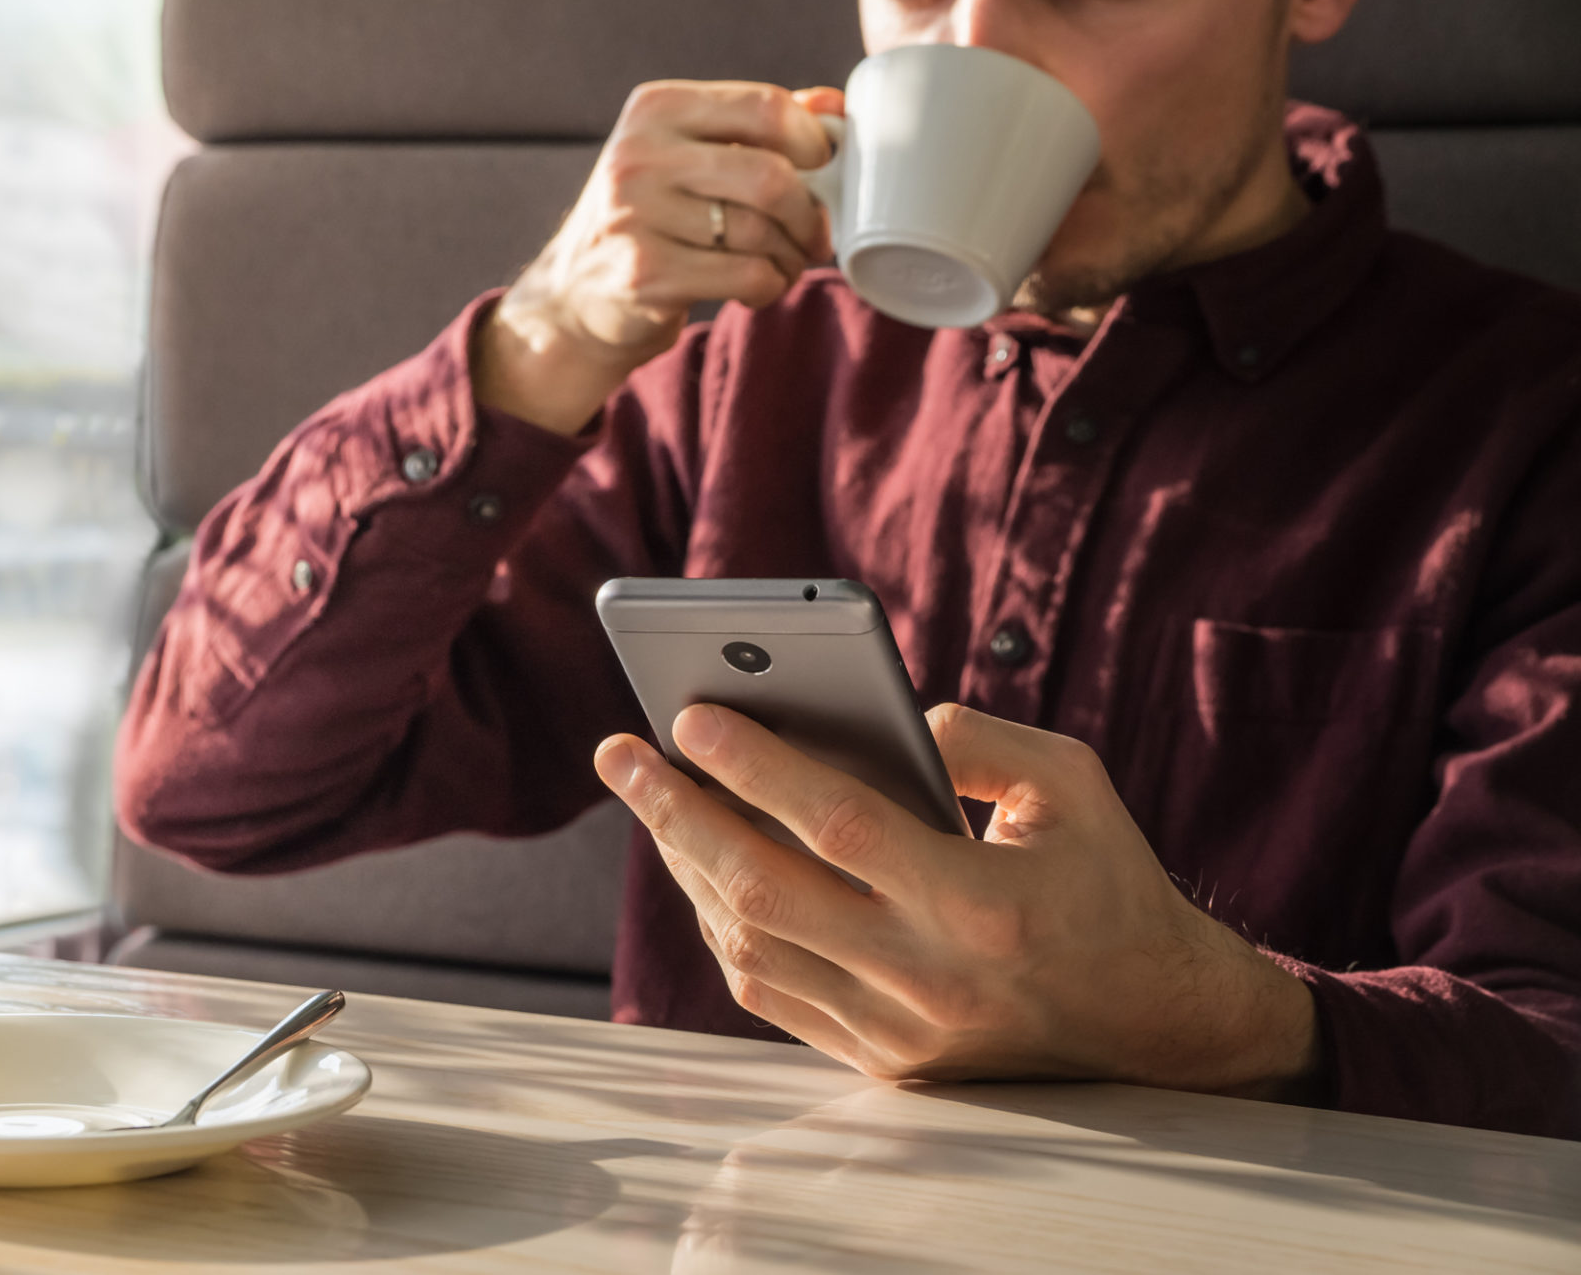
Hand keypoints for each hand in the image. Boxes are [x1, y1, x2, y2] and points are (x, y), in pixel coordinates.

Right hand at [472, 82, 842, 435]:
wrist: (577, 294)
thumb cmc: (649, 219)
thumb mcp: (687, 156)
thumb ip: (754, 127)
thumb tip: (833, 107)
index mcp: (656, 110)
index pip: (763, 107)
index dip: (813, 142)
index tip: (823, 169)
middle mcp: (640, 156)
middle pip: (769, 175)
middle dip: (808, 212)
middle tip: (815, 234)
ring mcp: (638, 216)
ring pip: (761, 232)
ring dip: (790, 256)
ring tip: (784, 263)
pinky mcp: (646, 274)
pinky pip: (745, 275)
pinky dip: (769, 286)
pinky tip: (758, 287)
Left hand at [592, 702, 1319, 1098]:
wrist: (1157, 1027)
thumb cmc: (1111, 884)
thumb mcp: (1072, 784)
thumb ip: (975, 738)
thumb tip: (875, 717)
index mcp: (980, 902)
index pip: (838, 825)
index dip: (754, 767)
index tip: (688, 714)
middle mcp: (929, 977)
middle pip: (764, 891)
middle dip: (675, 815)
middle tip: (619, 754)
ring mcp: (899, 1032)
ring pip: (751, 949)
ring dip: (687, 868)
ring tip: (653, 800)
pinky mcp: (883, 1063)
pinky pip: (772, 995)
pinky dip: (723, 929)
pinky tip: (701, 870)